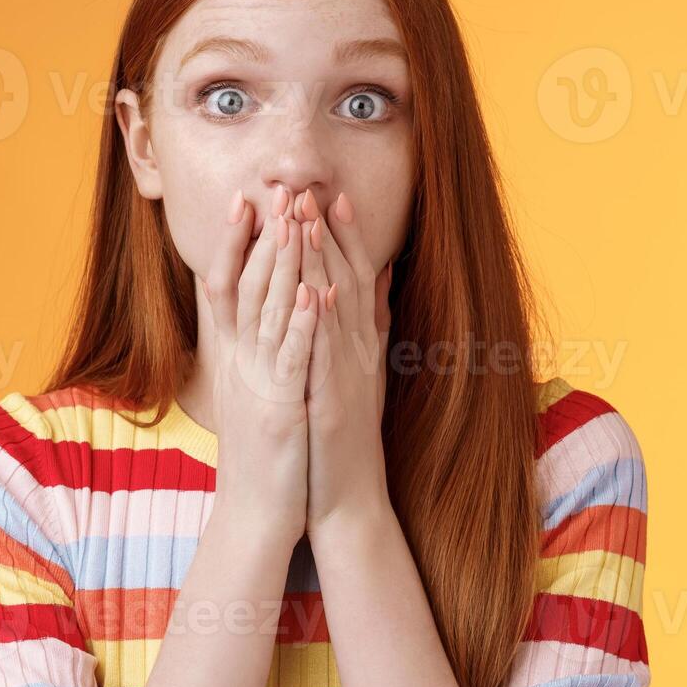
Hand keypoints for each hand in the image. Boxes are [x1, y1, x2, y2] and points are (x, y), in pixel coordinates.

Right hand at [198, 185, 319, 541]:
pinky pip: (291, 360)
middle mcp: (240, 363)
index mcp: (238, 356)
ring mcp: (257, 384)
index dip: (237, 241)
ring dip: (281, 265)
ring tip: (293, 221)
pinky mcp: (280, 410)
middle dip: (261, 236)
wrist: (261, 514)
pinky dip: (300, 326)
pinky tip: (311, 294)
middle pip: (246, 287)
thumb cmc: (271, 449)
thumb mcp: (267, 388)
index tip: (247, 197)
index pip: (230, 285)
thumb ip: (270, 344)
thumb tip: (279, 304)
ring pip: (267, 313)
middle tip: (270, 189)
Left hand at [294, 189, 394, 535]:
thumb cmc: (347, 435)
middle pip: (345, 282)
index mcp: (360, 344)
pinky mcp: (331, 401)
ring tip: (305, 220)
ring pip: (335, 308)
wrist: (348, 497)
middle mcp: (358, 352)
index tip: (331, 197)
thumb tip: (382, 274)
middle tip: (310, 189)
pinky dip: (320, 323)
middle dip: (326, 235)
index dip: (344, 237)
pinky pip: (325, 355)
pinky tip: (313, 292)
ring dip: (321, 262)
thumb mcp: (363, 371)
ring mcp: (347, 374)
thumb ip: (373, 322)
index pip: (354, 279)